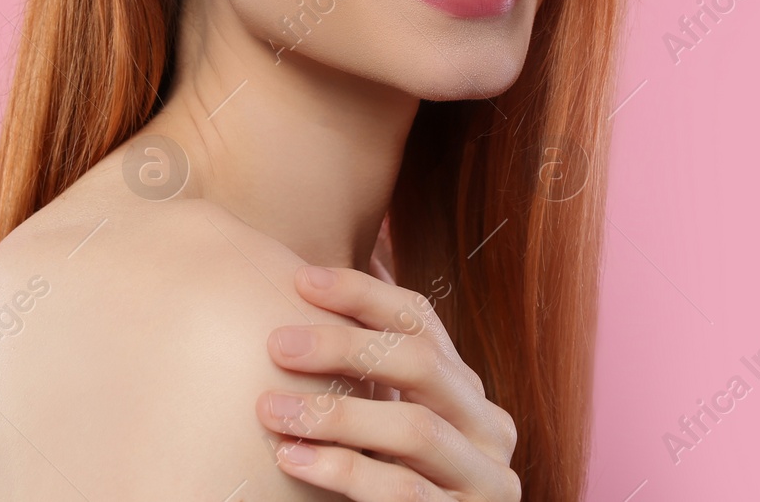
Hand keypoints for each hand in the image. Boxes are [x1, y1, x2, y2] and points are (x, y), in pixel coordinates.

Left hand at [255, 265, 519, 500]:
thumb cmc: (384, 490)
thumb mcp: (378, 427)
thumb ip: (363, 376)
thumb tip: (303, 285)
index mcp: (466, 392)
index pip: (422, 320)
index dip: (363, 294)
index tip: (300, 280)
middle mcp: (489, 429)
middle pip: (420, 364)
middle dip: (344, 347)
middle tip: (277, 343)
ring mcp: (487, 483)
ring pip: (414, 428)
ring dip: (336, 414)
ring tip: (270, 410)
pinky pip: (404, 492)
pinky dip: (344, 472)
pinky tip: (294, 459)